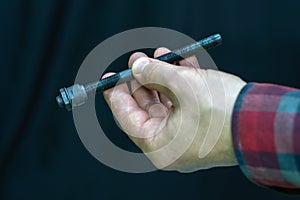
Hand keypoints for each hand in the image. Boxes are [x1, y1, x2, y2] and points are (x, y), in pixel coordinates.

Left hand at [102, 48, 245, 171]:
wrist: (262, 123)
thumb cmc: (221, 111)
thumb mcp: (183, 86)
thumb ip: (155, 73)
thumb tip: (137, 66)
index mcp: (159, 146)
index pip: (127, 118)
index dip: (116, 95)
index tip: (110, 78)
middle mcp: (170, 144)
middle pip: (147, 108)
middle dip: (143, 80)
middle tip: (137, 59)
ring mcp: (186, 136)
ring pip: (166, 102)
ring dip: (163, 77)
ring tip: (160, 54)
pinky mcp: (200, 126)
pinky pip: (183, 103)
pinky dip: (181, 83)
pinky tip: (179, 62)